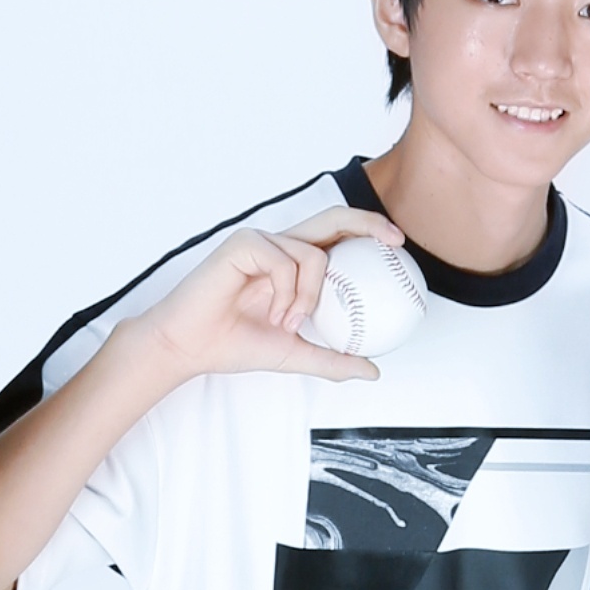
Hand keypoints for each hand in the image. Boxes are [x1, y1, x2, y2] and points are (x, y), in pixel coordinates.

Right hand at [132, 208, 406, 388]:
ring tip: (289, 322)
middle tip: (394, 243)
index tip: (399, 247)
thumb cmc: (234, 344)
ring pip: (312, 254)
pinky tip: (273, 315)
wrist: (190, 347)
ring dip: (310, 296)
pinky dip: (286, 294)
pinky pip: (285, 262)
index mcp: (292, 263)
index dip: (369, 232)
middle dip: (368, 223)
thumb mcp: (295, 354)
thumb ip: (332, 359)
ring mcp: (261, 241)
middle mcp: (279, 245)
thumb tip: (373, 370)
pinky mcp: (243, 244)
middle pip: (332, 218)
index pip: (336, 236)